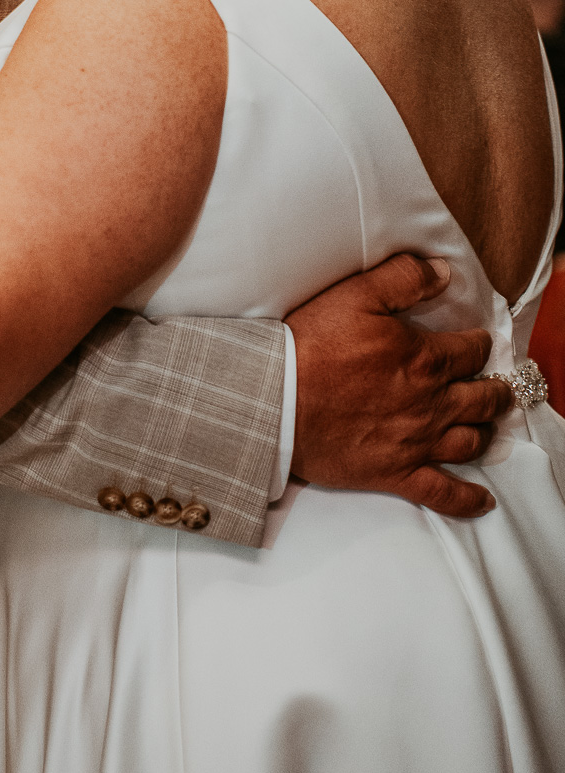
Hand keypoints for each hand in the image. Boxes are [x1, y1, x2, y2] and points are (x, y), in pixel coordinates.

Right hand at [287, 254, 511, 517]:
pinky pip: (443, 493)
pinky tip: (481, 500)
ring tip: (485, 425)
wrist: (276, 399)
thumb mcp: (355, 294)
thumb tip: (442, 272)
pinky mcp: (396, 473)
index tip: (476, 343)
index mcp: (424, 359)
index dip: (478, 344)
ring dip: (484, 431)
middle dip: (494, 390)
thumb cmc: (311, 345)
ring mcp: (416, 442)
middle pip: (482, 399)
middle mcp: (430, 404)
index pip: (471, 351)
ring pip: (470, 441)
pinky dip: (467, 499)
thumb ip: (403, 278)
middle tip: (496, 387)